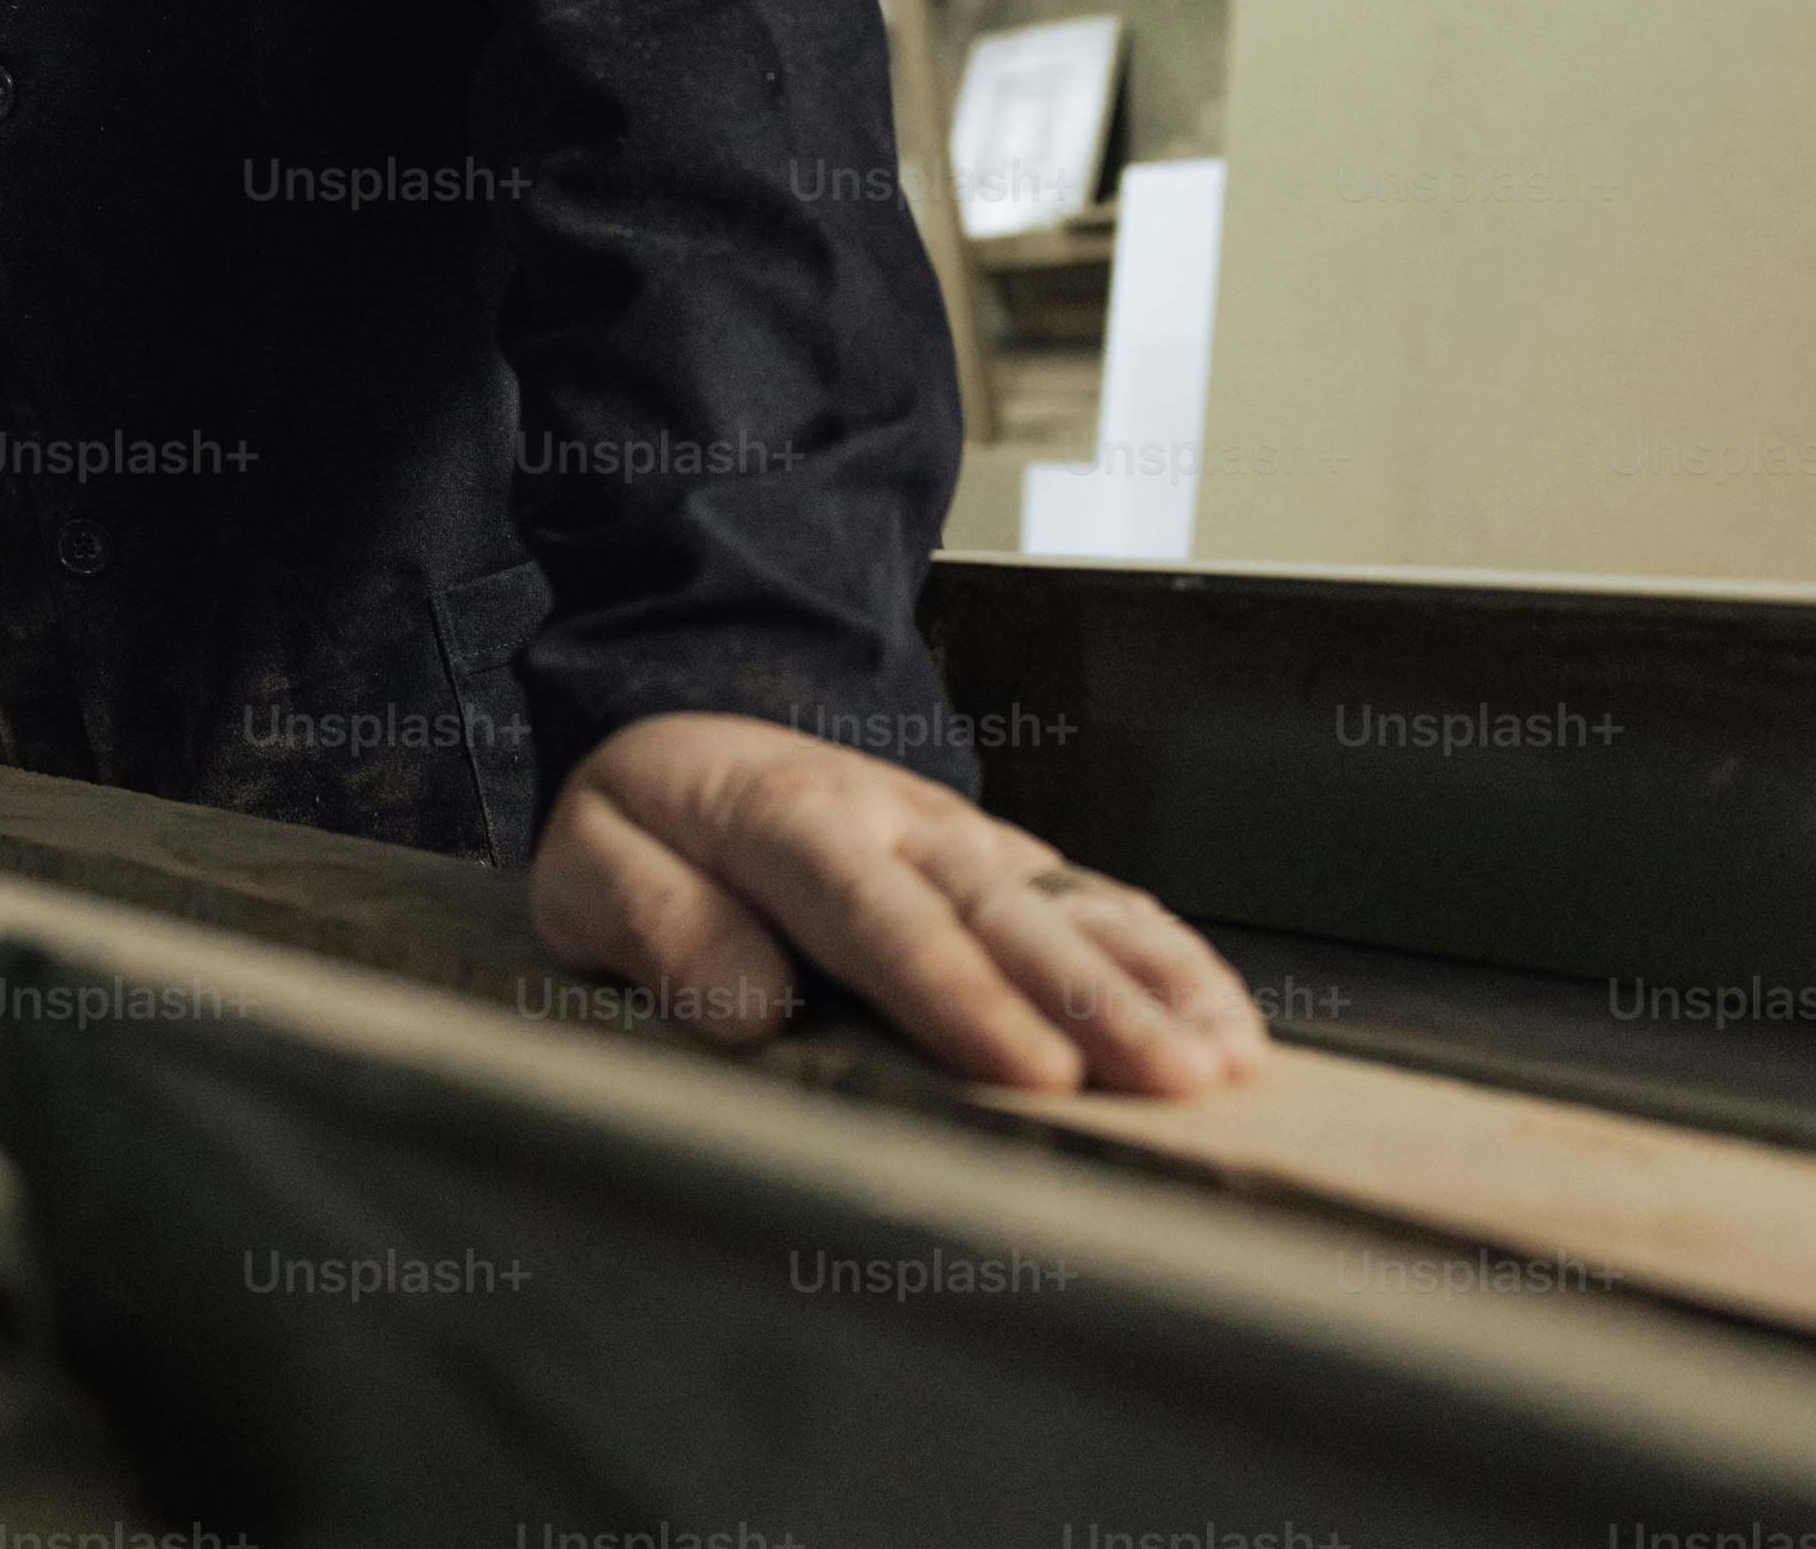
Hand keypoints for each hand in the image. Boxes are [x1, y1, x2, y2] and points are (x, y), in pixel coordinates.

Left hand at [535, 712, 1268, 1098]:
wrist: (688, 735)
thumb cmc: (645, 827)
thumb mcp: (585, 868)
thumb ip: (654, 924)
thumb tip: (749, 1011)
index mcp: (786, 819)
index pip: (877, 914)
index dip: (958, 992)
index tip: (1028, 1067)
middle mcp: (897, 820)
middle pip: (1003, 913)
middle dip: (1093, 1001)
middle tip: (1168, 1081)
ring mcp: (964, 837)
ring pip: (1072, 904)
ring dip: (1156, 981)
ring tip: (1226, 1063)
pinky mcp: (1007, 864)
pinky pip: (1100, 906)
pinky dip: (1172, 962)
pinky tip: (1230, 1028)